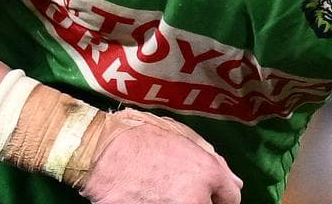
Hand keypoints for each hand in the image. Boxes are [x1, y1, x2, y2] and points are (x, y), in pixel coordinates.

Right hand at [79, 110, 242, 203]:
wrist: (98, 150)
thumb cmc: (136, 135)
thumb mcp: (177, 134)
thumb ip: (211, 158)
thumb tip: (234, 181)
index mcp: (207, 172)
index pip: (231, 198)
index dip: (218, 194)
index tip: (206, 192)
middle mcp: (195, 198)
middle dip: (198, 200)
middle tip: (174, 189)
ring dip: (176, 203)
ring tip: (156, 192)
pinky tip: (144, 197)